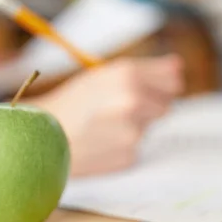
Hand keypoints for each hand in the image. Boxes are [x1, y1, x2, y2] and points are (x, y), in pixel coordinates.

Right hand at [32, 55, 184, 175]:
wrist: (42, 136)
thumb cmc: (73, 103)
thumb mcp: (104, 76)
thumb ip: (146, 70)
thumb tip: (179, 66)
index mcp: (128, 75)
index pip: (173, 80)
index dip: (160, 86)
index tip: (147, 89)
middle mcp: (133, 101)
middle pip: (166, 105)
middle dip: (148, 107)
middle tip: (116, 110)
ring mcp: (133, 130)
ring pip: (149, 128)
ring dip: (134, 127)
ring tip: (104, 126)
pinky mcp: (128, 155)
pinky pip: (137, 148)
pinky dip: (123, 147)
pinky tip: (102, 142)